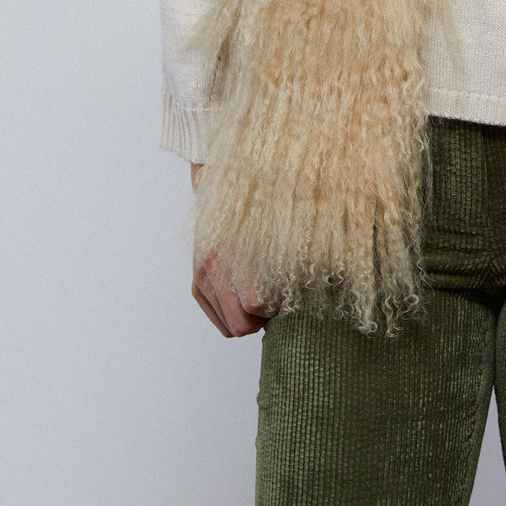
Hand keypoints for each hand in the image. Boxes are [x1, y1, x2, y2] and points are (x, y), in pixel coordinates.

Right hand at [189, 163, 274, 336]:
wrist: (226, 180)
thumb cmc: (263, 201)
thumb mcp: (283, 224)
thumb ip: (291, 259)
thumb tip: (308, 287)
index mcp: (237, 251)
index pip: (256, 305)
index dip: (276, 305)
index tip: (285, 291)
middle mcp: (215, 266)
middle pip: (241, 325)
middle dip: (262, 317)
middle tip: (275, 299)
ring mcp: (203, 274)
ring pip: (229, 326)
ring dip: (248, 317)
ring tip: (262, 294)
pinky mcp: (197, 279)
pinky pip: (216, 317)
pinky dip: (233, 314)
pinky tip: (245, 295)